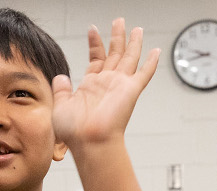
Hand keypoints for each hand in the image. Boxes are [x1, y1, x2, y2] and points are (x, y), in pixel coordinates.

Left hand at [51, 18, 159, 150]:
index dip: (95, 43)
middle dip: (117, 36)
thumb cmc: (75, 132)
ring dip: (133, 42)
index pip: (96, 58)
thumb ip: (61, 90)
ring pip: (129, 58)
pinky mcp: (131, 90)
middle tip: (119, 21)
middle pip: (114, 53)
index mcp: (91, 86)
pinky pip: (144, 73)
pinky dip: (151, 63)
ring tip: (136, 29)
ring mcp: (119, 85)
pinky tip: (156, 51)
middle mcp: (106, 83)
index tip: (93, 29)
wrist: (89, 142)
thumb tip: (61, 77)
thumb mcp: (60, 106)